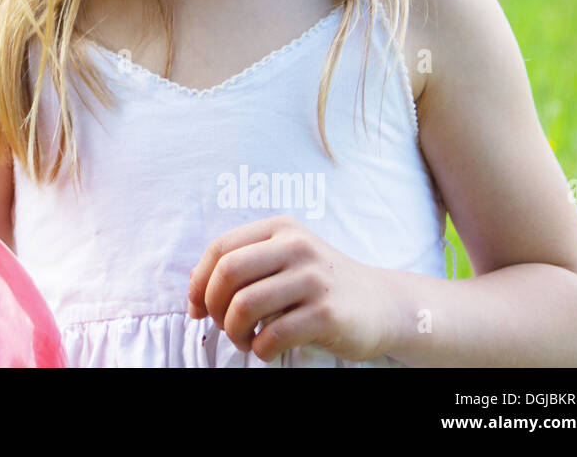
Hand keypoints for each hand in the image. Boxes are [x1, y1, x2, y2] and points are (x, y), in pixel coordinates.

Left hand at [187, 214, 393, 362]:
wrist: (382, 305)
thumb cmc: (319, 285)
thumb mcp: (284, 260)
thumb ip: (242, 266)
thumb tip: (194, 293)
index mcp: (281, 228)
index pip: (220, 249)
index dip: (198, 281)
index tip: (196, 308)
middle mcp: (297, 247)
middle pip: (228, 273)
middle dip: (214, 306)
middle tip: (222, 325)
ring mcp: (313, 279)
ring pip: (245, 305)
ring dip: (234, 332)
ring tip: (244, 340)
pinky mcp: (327, 314)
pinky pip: (272, 335)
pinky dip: (260, 349)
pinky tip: (266, 349)